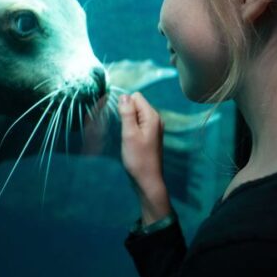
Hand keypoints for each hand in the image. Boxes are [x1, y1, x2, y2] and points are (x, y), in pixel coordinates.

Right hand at [118, 92, 170, 223]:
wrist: (147, 180)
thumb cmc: (138, 158)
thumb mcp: (129, 134)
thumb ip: (127, 113)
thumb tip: (123, 96)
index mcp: (152, 116)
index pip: (135, 97)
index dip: (125, 105)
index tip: (121, 121)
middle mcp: (155, 119)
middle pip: (136, 104)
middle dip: (126, 113)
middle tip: (123, 130)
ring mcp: (153, 127)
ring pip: (136, 114)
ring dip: (127, 121)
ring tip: (125, 136)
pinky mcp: (149, 135)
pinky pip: (138, 123)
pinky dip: (131, 128)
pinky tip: (129, 139)